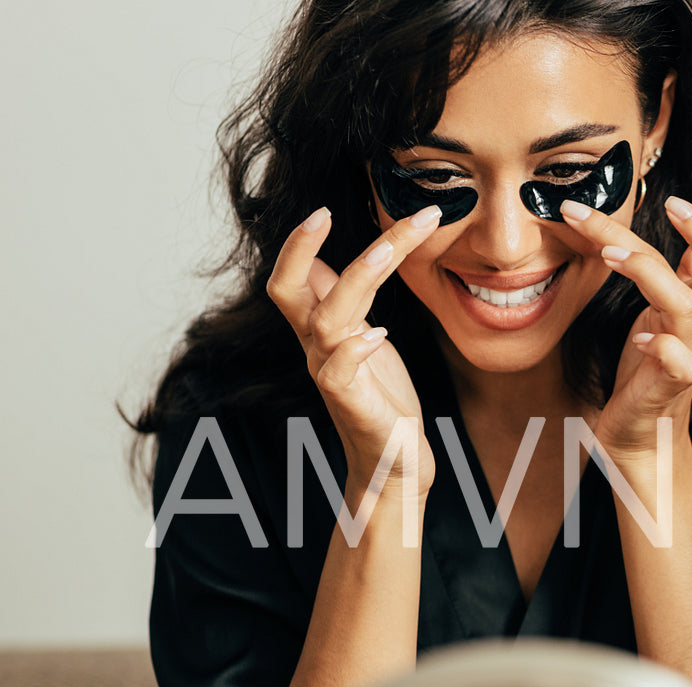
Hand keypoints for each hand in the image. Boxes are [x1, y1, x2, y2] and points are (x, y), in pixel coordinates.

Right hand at [266, 206, 442, 497]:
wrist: (394, 464)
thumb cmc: (383, 400)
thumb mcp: (365, 341)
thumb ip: (343, 305)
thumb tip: (327, 262)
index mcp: (319, 331)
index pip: (290, 280)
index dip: (298, 245)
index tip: (322, 209)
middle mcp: (317, 349)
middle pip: (293, 289)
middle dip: (307, 246)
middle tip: (337, 210)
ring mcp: (332, 376)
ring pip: (327, 319)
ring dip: (359, 278)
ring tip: (389, 248)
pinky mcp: (353, 405)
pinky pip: (339, 372)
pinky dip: (356, 349)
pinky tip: (379, 333)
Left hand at [560, 195, 691, 463]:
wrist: (640, 435)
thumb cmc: (647, 371)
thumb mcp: (663, 310)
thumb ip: (681, 270)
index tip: (670, 198)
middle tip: (665, 204)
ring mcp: (686, 356)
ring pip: (685, 306)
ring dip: (649, 274)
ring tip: (609, 256)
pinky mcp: (668, 388)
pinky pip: (681, 364)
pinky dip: (662, 347)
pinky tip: (638, 340)